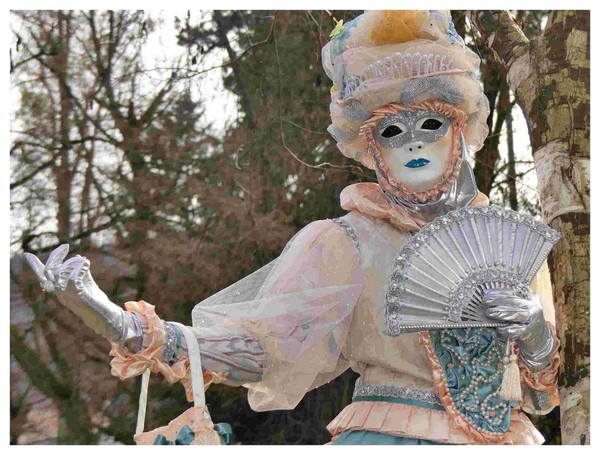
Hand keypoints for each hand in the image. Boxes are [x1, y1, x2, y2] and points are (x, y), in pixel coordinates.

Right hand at [24, 244, 142, 346]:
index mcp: (60, 291)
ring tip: (83, 260)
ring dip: (71, 262)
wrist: (107, 319)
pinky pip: (73, 279)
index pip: (44, 278)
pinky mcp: (80, 296)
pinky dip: (79, 267)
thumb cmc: (96, 302)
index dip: (35, 266)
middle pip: (49, 273)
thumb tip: (78, 257)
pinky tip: (86, 263)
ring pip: (60, 274)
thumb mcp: (87, 284)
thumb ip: (81, 272)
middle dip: (56, 256)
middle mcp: (61, 294)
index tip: (27, 254)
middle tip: (66, 247)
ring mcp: (69, 296)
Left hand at [483, 287, 553, 371]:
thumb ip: (506, 303)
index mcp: (529, 299)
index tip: (486, 293)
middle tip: (485, 301)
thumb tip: (486, 295)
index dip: (499, 292)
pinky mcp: (530, 333)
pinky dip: (506, 330)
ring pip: (517, 315)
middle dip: (498, 301)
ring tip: (489, 312)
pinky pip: (517, 330)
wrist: (540, 340)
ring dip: (501, 313)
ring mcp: (533, 320)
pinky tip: (498, 329)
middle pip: (515, 302)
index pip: (513, 293)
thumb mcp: (518, 310)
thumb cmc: (524, 322)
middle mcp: (533, 308)